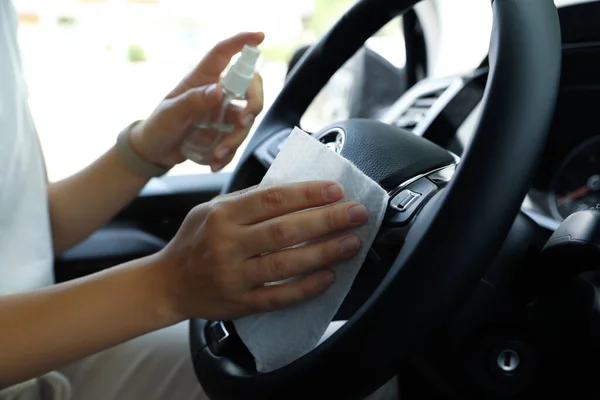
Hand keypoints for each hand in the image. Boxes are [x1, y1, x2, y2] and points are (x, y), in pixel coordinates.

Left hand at [129, 32, 264, 171]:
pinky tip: (214, 162)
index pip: (224, 53)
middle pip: (250, 87)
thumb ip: (192, 101)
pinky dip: (230, 154)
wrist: (156, 152)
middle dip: (253, 104)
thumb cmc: (158, 126)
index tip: (260, 37)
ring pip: (246, 119)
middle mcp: (217, 91)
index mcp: (202, 78)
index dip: (242, 41)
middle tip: (244, 121)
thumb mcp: (170, 114)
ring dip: (236, 139)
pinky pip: (238, 140)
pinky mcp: (225, 131)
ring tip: (217, 154)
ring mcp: (223, 112)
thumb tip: (218, 91)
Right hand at [156, 181, 368, 320]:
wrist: (168, 282)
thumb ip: (249, 200)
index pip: (272, 199)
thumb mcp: (212, 209)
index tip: (336, 190)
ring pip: (285, 264)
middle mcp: (227, 244)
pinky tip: (329, 277)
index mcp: (222, 214)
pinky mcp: (239, 303)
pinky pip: (278, 297)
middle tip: (356, 213)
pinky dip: (306, 288)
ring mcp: (233, 276)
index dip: (307, 193)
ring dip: (324, 252)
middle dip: (326, 220)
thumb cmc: (196, 240)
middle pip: (284, 230)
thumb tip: (297, 190)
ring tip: (351, 243)